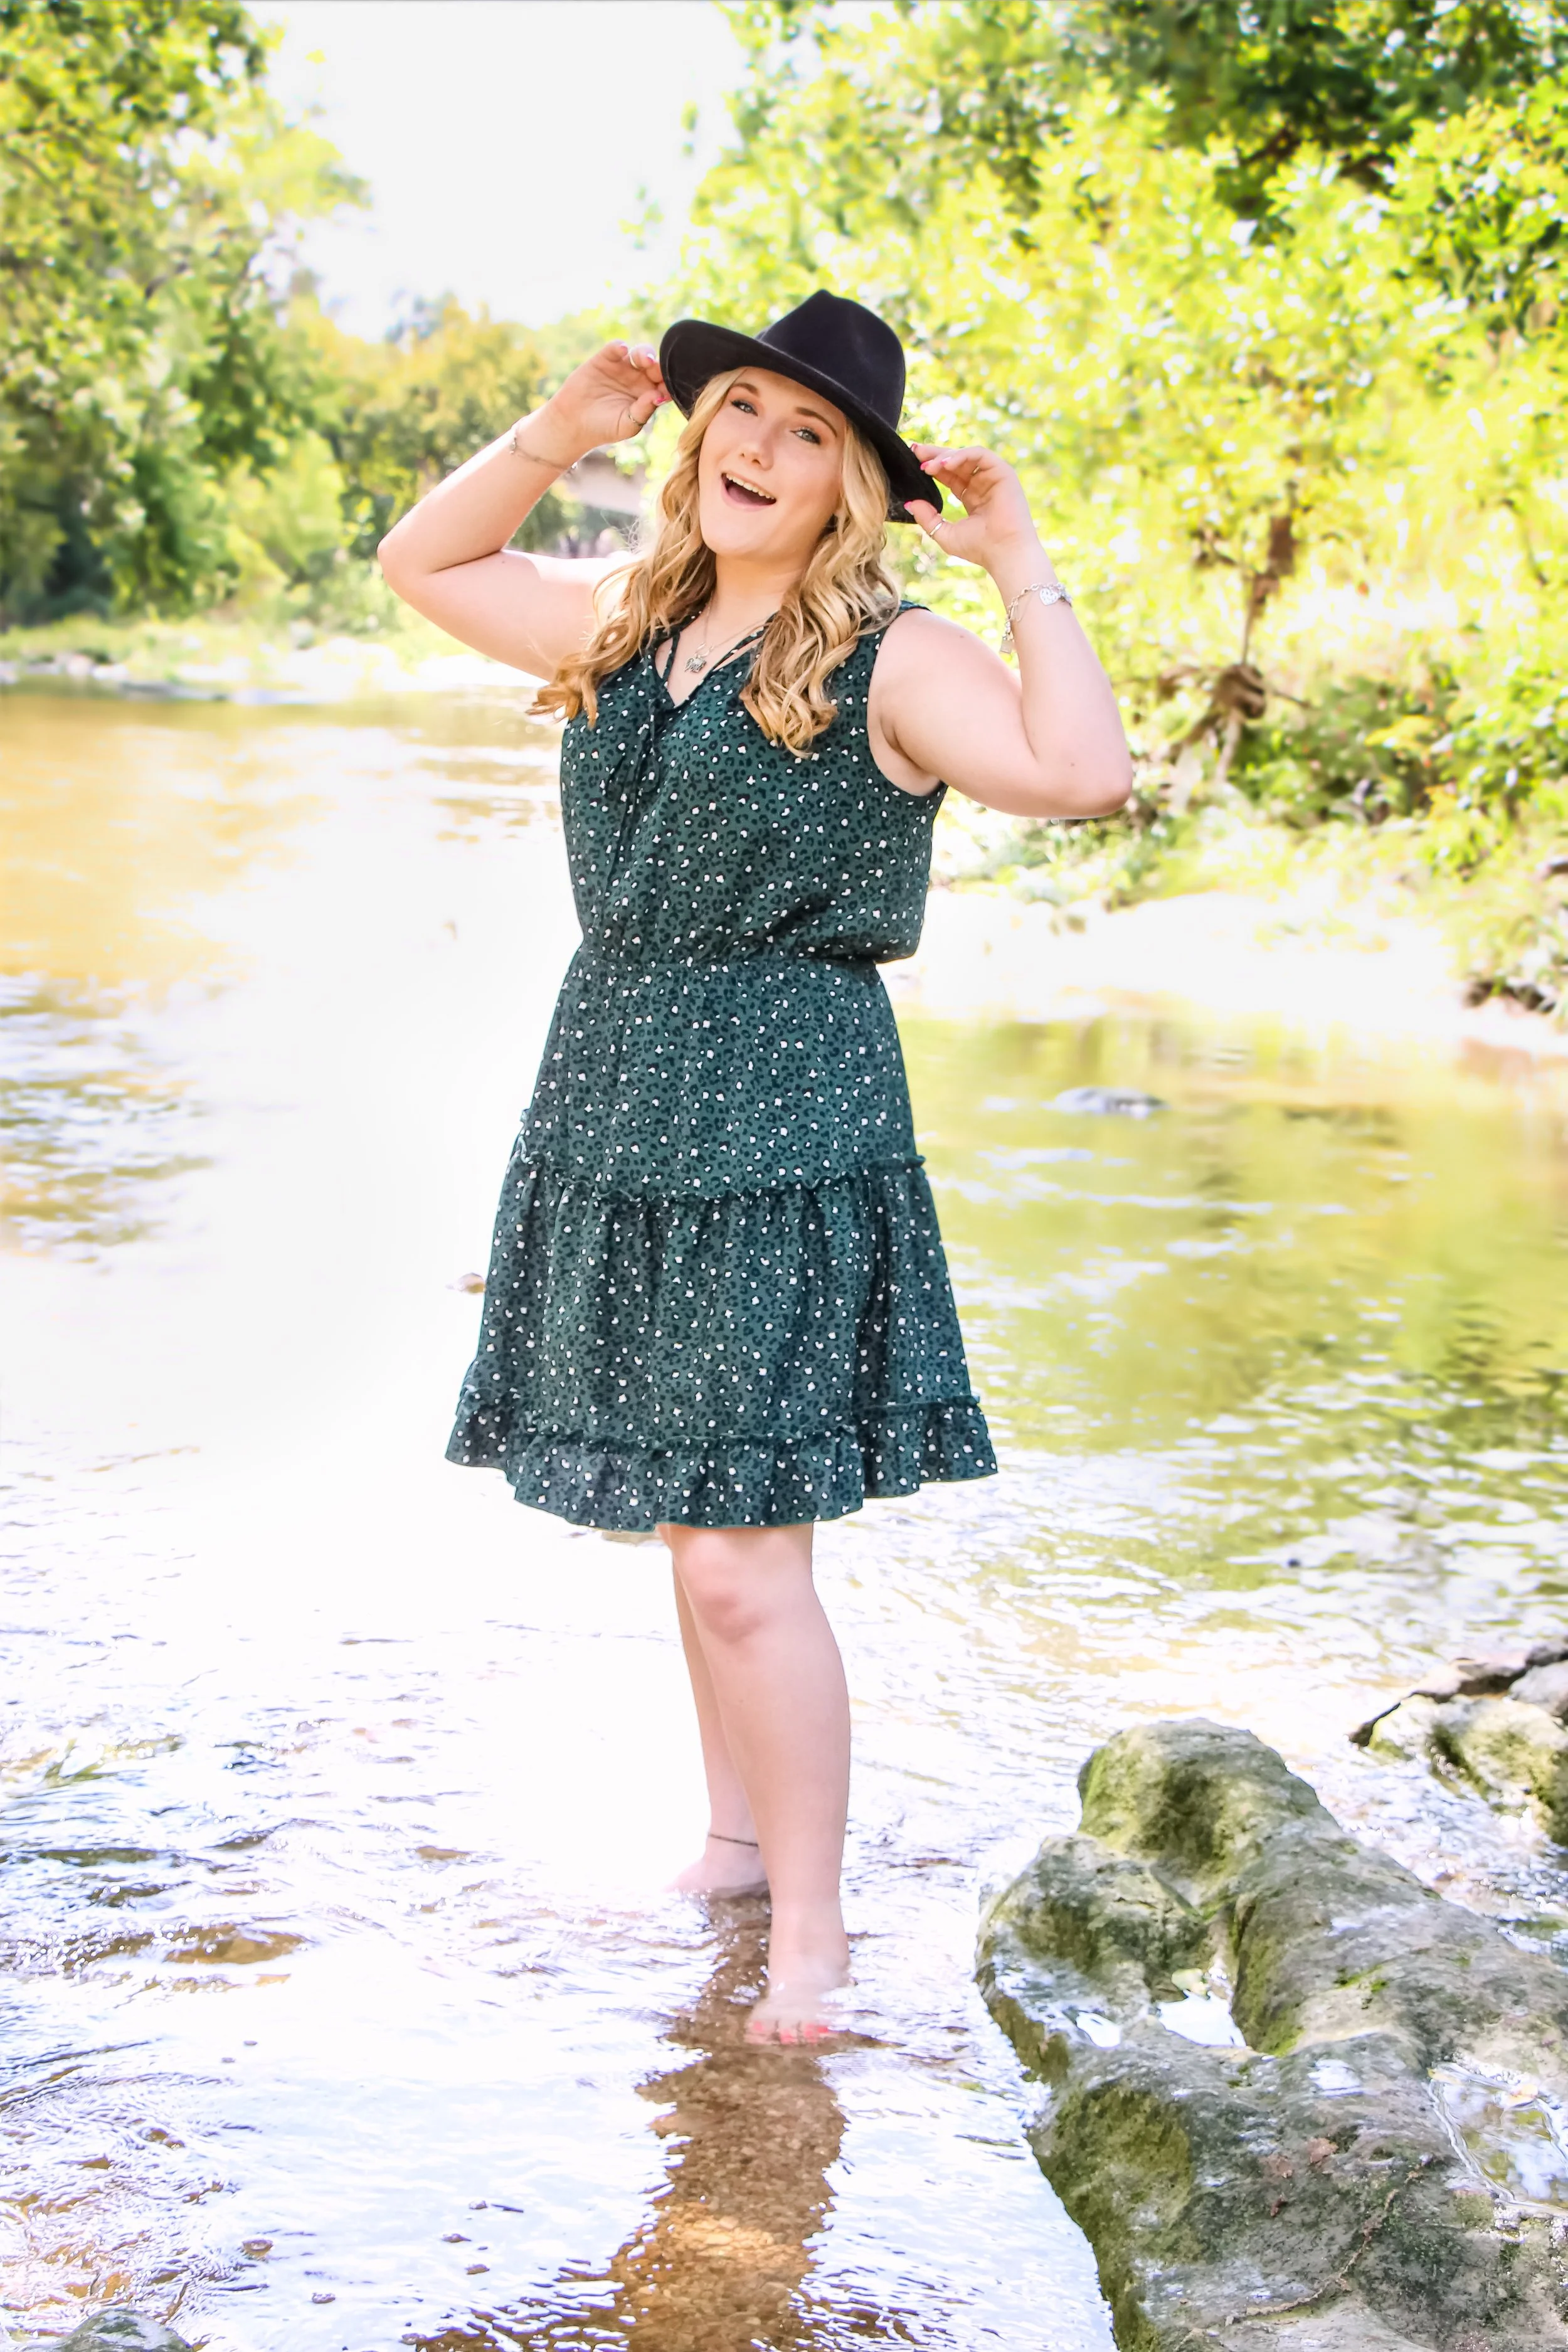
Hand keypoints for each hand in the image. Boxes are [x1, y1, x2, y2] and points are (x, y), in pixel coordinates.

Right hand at [541, 340, 668, 454]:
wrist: (574, 423)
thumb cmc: (604, 428)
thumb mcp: (627, 425)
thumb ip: (643, 411)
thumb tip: (659, 396)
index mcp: (648, 394)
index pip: (664, 384)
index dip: (669, 383)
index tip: (669, 386)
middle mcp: (639, 378)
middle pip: (655, 366)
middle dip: (659, 366)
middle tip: (657, 369)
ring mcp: (623, 367)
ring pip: (640, 353)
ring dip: (644, 353)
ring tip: (644, 360)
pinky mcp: (605, 359)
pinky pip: (615, 349)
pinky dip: (619, 347)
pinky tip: (621, 350)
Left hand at [906, 444, 1041, 574]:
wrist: (1003, 553)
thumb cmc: (979, 548)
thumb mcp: (945, 533)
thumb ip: (928, 518)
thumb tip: (910, 503)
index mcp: (972, 497)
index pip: (950, 475)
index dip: (933, 467)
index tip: (913, 461)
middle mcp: (983, 485)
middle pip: (956, 462)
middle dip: (935, 454)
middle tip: (915, 450)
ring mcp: (993, 477)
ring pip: (967, 455)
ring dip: (945, 456)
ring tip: (928, 466)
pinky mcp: (1003, 472)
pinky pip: (980, 454)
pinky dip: (961, 455)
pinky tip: (945, 464)